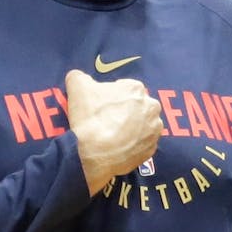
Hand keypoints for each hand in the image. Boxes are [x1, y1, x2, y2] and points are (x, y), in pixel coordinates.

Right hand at [63, 68, 162, 195]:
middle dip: (125, 111)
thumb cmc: (89, 118)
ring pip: (142, 124)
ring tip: (113, 136)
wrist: (95, 155)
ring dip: (132, 127)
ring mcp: (154, 129)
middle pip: (136, 105)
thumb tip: (78, 76)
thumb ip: (79, 77)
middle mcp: (152, 106)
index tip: (101, 107)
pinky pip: (143, 143)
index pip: (123, 88)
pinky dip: (133, 144)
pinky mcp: (152, 148)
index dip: (110, 97)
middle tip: (107, 122)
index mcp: (136, 89)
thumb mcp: (77, 88)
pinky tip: (119, 148)